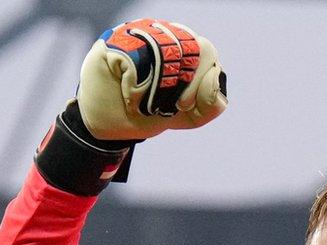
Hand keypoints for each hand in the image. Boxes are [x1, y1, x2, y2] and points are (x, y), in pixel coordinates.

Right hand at [77, 18, 227, 139]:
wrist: (112, 126)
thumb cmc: (150, 114)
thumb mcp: (190, 116)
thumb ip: (212, 103)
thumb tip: (214, 74)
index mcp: (183, 50)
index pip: (205, 51)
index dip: (200, 82)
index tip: (181, 105)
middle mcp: (161, 35)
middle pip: (188, 45)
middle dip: (183, 86)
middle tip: (165, 106)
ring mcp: (135, 35)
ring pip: (162, 47)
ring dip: (158, 86)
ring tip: (145, 101)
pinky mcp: (111, 43)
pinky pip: (131, 58)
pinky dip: (132, 85)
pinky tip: (127, 94)